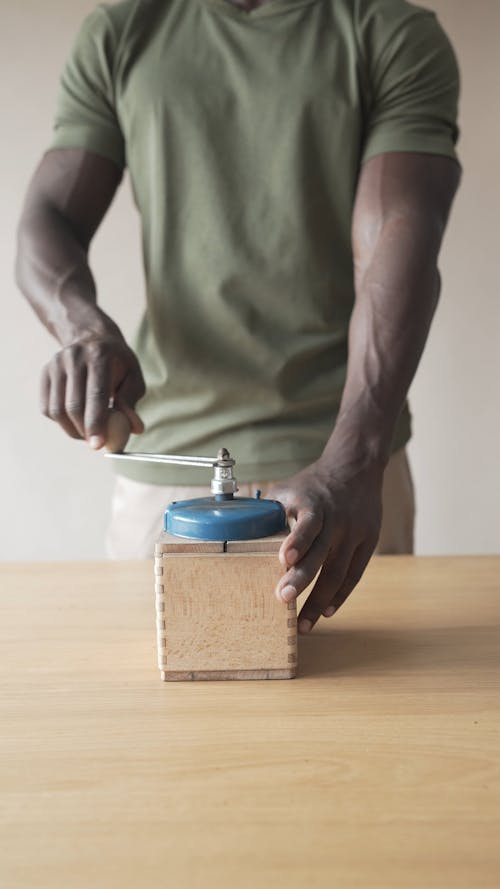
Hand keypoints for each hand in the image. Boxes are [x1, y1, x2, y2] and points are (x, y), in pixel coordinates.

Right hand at [40, 333, 145, 447]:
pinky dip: (61, 422)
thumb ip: (131, 402)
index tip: (98, 445)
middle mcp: (74, 357)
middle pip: (74, 405)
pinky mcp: (45, 373)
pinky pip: (47, 408)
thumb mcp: (133, 377)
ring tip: (88, 432)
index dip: (97, 423)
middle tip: (96, 443)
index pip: (96, 395)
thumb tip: (134, 429)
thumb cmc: (117, 363)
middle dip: (84, 431)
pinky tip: (76, 420)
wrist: (92, 338)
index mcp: (99, 355)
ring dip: (72, 430)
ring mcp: (56, 364)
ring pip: (57, 410)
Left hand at [267, 458, 382, 632]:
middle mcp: (337, 520)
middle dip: (302, 578)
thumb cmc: (314, 483)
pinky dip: (340, 595)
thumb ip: (269, 511)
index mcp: (315, 504)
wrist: (356, 467)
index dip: (297, 541)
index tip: (284, 559)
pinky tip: (327, 612)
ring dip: (319, 600)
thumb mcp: (290, 489)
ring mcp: (355, 532)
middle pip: (321, 554)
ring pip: (338, 572)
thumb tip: (234, 530)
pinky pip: (354, 574)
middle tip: (283, 599)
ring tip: (303, 624)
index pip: (308, 524)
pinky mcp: (369, 542)